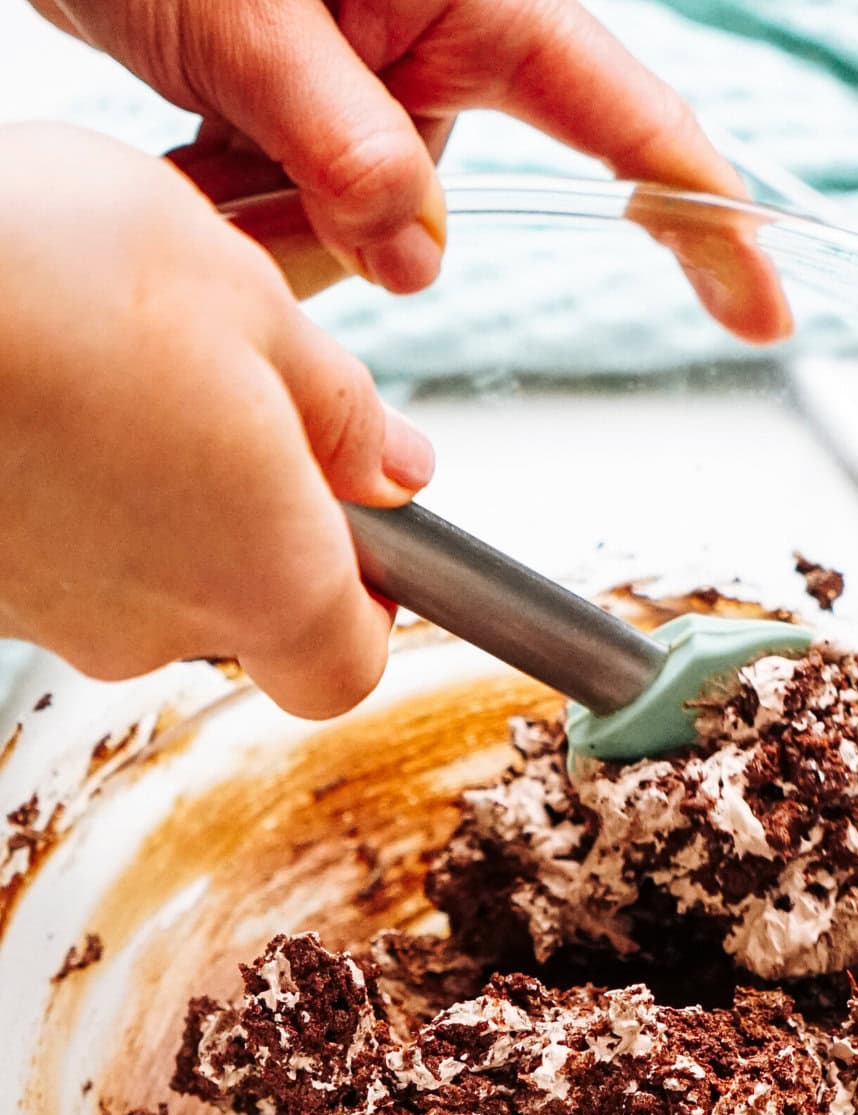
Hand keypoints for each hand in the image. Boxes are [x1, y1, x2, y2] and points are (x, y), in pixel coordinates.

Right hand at [0, 124, 432, 717]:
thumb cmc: (43, 276)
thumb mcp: (243, 299)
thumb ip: (335, 406)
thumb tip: (396, 469)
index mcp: (266, 576)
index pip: (346, 669)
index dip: (367, 609)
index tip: (360, 531)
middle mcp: (155, 627)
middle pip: (238, 612)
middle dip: (246, 514)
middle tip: (221, 390)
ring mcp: (48, 616)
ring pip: (133, 575)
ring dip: (142, 486)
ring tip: (105, 360)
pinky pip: (44, 546)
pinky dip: (55, 482)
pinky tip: (32, 388)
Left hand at [32, 0, 789, 340]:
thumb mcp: (247, 19)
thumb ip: (342, 143)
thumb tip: (422, 261)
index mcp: (480, 2)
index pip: (630, 123)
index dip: (708, 221)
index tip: (764, 307)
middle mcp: (441, 52)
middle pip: (452, 213)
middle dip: (347, 229)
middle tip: (240, 166)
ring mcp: (381, 94)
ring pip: (366, 237)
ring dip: (271, 216)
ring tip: (198, 129)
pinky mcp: (323, 128)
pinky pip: (312, 229)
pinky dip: (244, 209)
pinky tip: (192, 138)